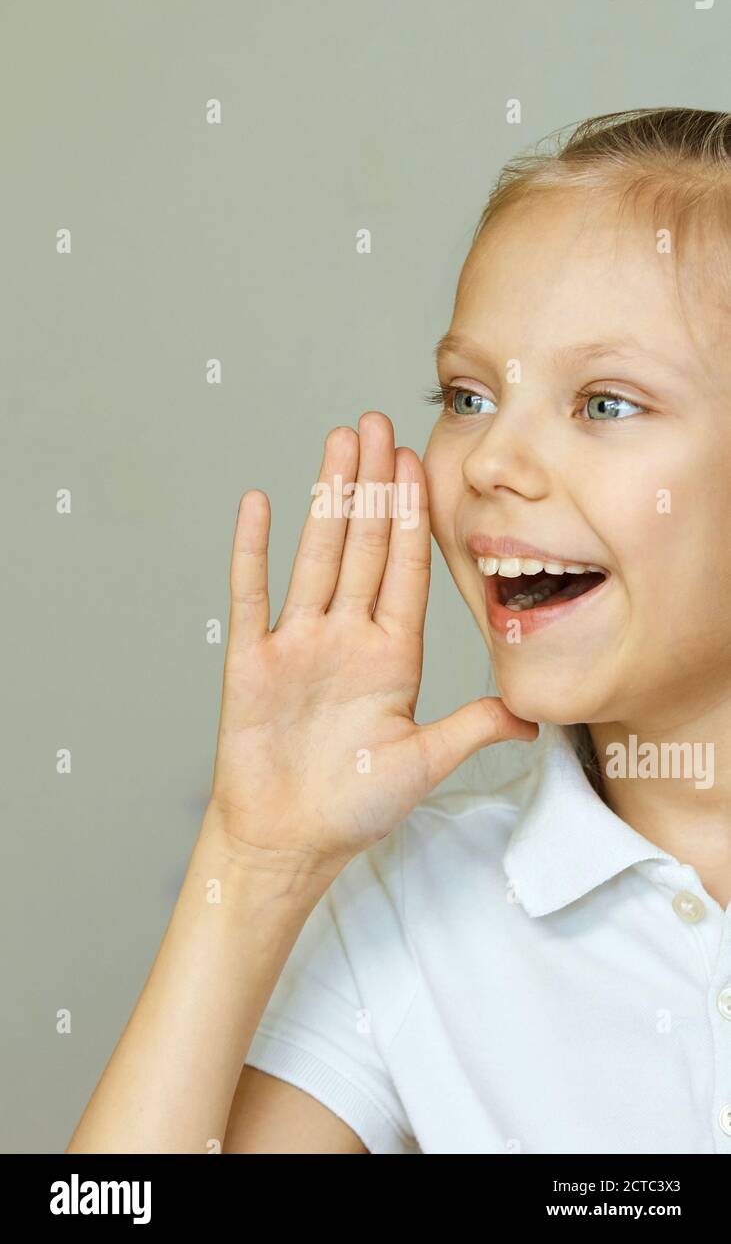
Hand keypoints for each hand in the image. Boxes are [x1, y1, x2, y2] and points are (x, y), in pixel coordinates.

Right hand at [210, 411, 537, 876]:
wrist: (285, 842)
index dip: (411, 514)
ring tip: (336, 443)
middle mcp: (346, 638)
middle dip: (371, 484)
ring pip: (316, 555)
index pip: (405, 569)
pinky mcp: (252, 660)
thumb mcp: (424, 762)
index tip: (415, 463)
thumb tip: (532, 714)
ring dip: (326, 499)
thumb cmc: (351, 807)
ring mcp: (298, 643)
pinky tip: (260, 502)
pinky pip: (253, 594)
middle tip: (376, 423)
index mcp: (390, 657)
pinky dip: (254, 550)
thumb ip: (473, 728)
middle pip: (363, 546)